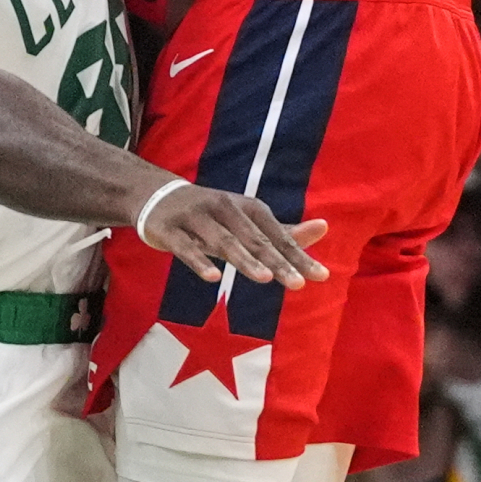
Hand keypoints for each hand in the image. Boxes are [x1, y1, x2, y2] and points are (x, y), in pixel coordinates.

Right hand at [140, 182, 329, 288]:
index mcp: (245, 207)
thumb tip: (324, 228)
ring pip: (223, 241)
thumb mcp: (245, 221)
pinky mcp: (171, 230)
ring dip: (244, 259)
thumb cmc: (211, 216)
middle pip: (253, 238)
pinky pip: (186, 247)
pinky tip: (213, 278)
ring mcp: (196, 217)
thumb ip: (281, 231)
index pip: (276, 233)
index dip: (298, 254)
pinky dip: (199, 261)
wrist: (156, 197)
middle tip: (298, 284)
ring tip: (265, 278)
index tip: (320, 276)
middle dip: (276, 260)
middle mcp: (224, 208)